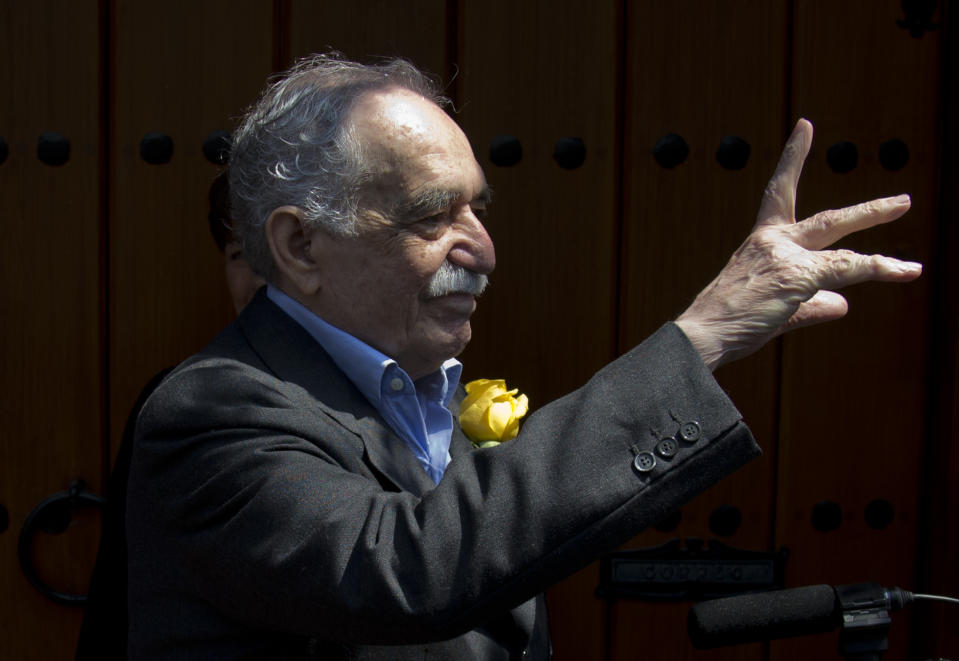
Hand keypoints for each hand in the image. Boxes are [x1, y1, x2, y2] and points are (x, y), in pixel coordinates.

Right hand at [675, 119, 921, 370]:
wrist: (703, 332)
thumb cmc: (728, 322)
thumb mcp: (772, 308)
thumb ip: (810, 305)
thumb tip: (843, 303)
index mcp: (761, 243)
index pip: (779, 192)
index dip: (793, 158)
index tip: (806, 126)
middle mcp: (772, 242)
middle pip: (828, 221)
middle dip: (866, 212)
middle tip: (903, 202)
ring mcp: (786, 257)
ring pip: (844, 252)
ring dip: (882, 260)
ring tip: (910, 267)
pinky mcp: (798, 276)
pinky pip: (849, 269)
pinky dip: (880, 269)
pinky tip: (905, 272)